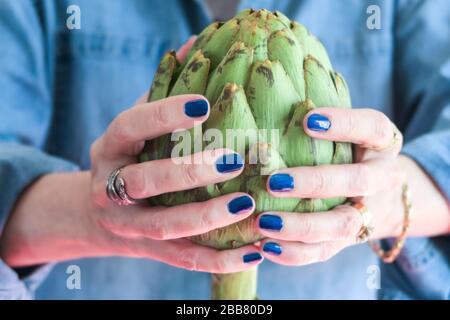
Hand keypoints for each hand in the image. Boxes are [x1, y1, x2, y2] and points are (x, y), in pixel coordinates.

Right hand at [0, 37, 262, 272]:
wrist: (102, 212)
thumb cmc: (133, 156)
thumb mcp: (139, 122)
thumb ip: (164, 88)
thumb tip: (199, 44)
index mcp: (109, 148)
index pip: (129, 126)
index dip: (163, 115)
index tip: (204, 104)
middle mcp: (111, 188)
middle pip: (143, 182)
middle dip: (188, 172)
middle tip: (234, 159)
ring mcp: (129, 225)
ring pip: (165, 226)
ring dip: (208, 217)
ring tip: (249, 204)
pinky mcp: (150, 251)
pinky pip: (185, 259)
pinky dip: (220, 258)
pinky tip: (255, 249)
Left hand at [255, 107, 409, 265]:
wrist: (378, 194)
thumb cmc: (349, 150)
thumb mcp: (347, 128)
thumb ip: (320, 117)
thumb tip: (266, 91)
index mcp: (381, 142)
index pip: (371, 127)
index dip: (343, 124)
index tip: (308, 120)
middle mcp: (380, 178)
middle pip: (357, 182)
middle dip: (316, 182)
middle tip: (275, 181)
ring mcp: (366, 213)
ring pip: (341, 225)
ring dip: (302, 225)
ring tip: (264, 222)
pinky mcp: (346, 240)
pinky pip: (325, 251)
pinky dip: (294, 252)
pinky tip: (265, 246)